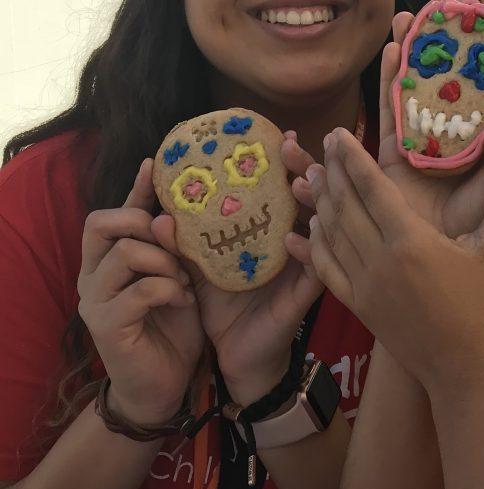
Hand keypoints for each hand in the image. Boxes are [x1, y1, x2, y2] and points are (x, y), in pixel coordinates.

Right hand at [77, 160, 203, 424]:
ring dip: (164, 261)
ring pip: (125, 253)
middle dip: (141, 221)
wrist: (163, 386)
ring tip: (184, 281)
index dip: (135, 188)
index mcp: (107, 261)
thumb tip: (183, 206)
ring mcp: (95, 300)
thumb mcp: (178, 278)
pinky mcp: (107, 326)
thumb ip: (175, 247)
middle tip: (173, 240)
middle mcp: (92, 276)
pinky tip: (184, 302)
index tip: (155, 163)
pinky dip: (168, 290)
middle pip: (101, 223)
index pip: (114, 214)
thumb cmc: (172, 329)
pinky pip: (140, 290)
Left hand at [151, 142, 321, 408]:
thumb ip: (182, 240)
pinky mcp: (306, 294)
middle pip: (311, 196)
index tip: (280, 134)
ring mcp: (305, 266)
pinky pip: (316, 268)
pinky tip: (298, 237)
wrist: (232, 355)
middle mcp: (295, 240)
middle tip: (292, 147)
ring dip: (313, 202)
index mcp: (272, 227)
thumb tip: (157, 212)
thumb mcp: (198, 265)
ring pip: (322, 225)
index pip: (285, 185)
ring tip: (301, 182)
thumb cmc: (220, 303)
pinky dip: (308, 251)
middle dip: (306, 167)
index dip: (287, 159)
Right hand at [290, 13, 483, 242]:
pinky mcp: (387, 166)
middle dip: (423, 50)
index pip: (472, 88)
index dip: (469, 58)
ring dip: (397, 64)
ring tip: (396, 30)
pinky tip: (387, 56)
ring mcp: (413, 151)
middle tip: (416, 15)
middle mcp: (443, 139)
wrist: (447, 273)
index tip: (466, 24)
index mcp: (475, 138)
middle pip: (430, 85)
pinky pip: (380, 126)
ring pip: (403, 97)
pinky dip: (378, 97)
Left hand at [293, 125, 483, 394]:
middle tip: (323, 142)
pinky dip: (313, 247)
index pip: (371, 188)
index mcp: (412, 242)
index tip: (338, 132)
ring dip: (320, 203)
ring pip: (331, 236)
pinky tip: (305, 233)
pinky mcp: (362, 310)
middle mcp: (380, 263)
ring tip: (310, 175)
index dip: (351, 157)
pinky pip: (327, 271)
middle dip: (331, 171)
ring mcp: (366, 289)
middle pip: (344, 207)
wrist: (473, 375)